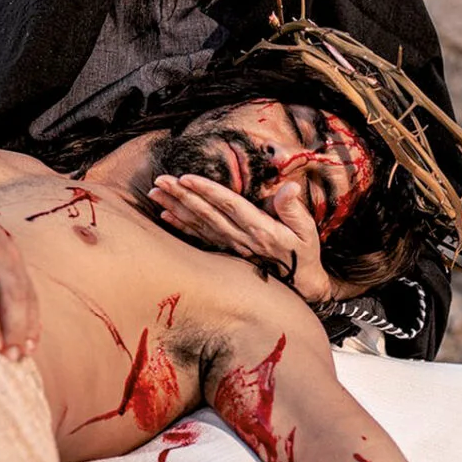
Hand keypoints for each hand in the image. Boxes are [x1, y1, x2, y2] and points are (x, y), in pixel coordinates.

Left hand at [149, 173, 322, 283]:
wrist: (299, 283)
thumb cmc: (303, 252)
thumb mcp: (306, 230)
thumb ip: (293, 209)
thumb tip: (289, 187)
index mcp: (260, 230)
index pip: (229, 206)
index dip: (207, 191)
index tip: (186, 178)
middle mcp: (241, 238)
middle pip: (207, 213)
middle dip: (182, 195)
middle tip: (160, 181)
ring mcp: (231, 246)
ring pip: (199, 224)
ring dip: (176, 208)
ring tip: (155, 193)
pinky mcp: (226, 251)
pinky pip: (200, 238)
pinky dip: (182, 227)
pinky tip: (166, 216)